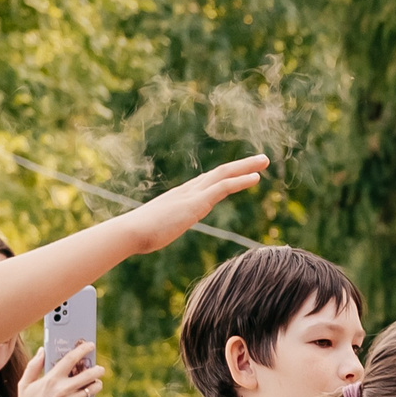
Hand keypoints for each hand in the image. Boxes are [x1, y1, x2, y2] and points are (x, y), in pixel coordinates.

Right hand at [16, 342, 102, 396]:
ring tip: (94, 384)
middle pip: (89, 374)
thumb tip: (42, 350)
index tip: (90, 345)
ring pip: (92, 389)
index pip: (71, 359)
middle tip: (99, 368)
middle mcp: (63, 389)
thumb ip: (33, 366)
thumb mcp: (24, 385)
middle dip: (97, 369)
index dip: (83, 349)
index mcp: (51, 379)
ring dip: (96, 385)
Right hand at [116, 156, 269, 253]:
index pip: (207, 182)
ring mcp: (192, 195)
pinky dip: (240, 180)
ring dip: (246, 167)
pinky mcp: (196, 202)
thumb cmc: (139, 236)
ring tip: (264, 161)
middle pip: (218, 173)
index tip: (240, 173)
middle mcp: (187, 191)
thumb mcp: (155, 231)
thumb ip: (160, 228)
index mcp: (180, 197)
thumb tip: (155, 234)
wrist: (131, 233)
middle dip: (240, 165)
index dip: (225, 176)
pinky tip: (256, 178)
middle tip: (260, 160)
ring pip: (224, 174)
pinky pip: (223, 187)